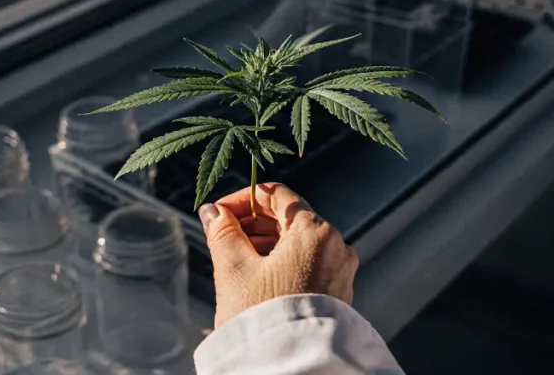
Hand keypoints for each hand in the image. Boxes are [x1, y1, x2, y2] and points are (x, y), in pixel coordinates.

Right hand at [197, 183, 358, 328]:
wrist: (290, 368)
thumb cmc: (264, 318)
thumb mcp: (234, 269)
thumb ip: (222, 233)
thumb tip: (213, 213)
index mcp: (315, 231)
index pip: (277, 195)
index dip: (243, 199)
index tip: (220, 213)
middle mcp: (336, 246)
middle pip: (290, 218)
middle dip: (252, 223)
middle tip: (222, 233)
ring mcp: (340, 271)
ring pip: (299, 242)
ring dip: (266, 243)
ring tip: (234, 256)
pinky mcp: (337, 293)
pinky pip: (308, 264)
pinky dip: (283, 262)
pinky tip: (257, 275)